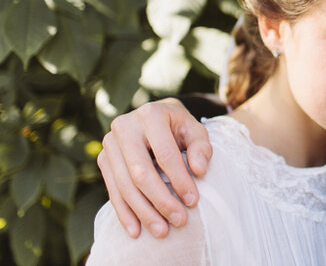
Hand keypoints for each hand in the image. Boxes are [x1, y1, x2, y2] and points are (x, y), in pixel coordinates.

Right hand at [97, 98, 212, 238]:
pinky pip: (113, 190)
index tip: (193, 201)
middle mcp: (125, 126)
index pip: (165, 154)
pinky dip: (124, 212)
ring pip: (125, 185)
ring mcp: (110, 143)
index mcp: (150, 114)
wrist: (155, 117)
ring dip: (143, 212)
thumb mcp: (196, 130)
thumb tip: (199, 171)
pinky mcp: (103, 158)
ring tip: (162, 231)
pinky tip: (136, 230)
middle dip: (161, 200)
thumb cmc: (179, 127)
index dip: (179, 179)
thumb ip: (201, 147)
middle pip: (141, 173)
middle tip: (179, 221)